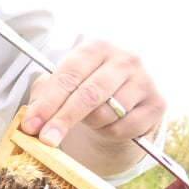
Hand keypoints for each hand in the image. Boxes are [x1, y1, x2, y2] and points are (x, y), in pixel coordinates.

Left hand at [20, 39, 163, 156]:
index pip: (69, 75)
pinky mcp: (157, 103)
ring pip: (107, 113)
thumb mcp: (63, 85)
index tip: (31, 126)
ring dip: (91, 124)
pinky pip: (124, 127)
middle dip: (64, 120)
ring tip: (90, 118)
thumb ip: (44, 97)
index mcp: (96, 48)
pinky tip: (109, 123)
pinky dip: (110, 132)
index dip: (48, 103)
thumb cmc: (85, 88)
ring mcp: (145, 79)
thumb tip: (31, 122)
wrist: (125, 100)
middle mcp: (124, 59)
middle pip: (89, 95)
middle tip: (46, 140)